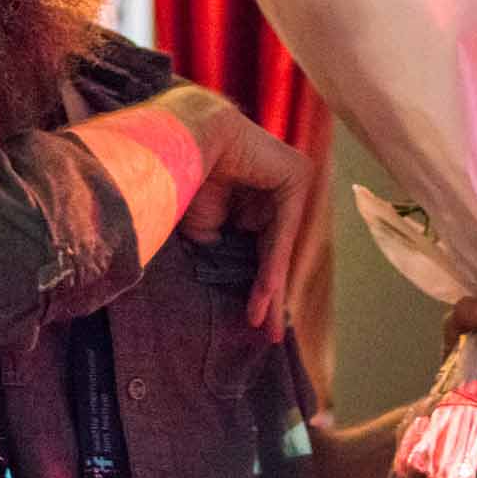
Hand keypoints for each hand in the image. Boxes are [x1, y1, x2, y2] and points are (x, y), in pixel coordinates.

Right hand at [159, 86, 314, 343]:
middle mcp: (278, 189)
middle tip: (270, 334)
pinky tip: (266, 296)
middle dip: (272, 295)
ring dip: (273, 289)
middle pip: (275, 250)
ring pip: (280, 246)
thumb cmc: (183, 180)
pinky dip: (272, 265)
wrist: (178, 143)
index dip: (258, 287)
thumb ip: (227, 252)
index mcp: (257, 198)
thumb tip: (238, 288)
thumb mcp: (207, 230)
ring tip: (265, 326)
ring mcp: (292, 180)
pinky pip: (283, 231)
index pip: (261, 249)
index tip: (254, 323)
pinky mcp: (297, 176)